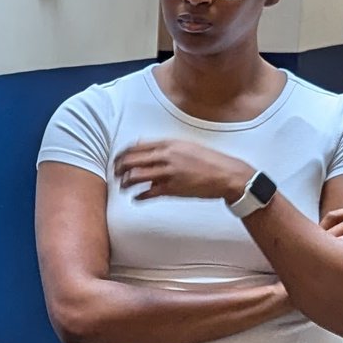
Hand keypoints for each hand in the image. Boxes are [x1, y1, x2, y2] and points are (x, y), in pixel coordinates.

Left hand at [114, 139, 253, 202]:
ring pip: (136, 176)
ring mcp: (169, 172)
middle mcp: (166, 156)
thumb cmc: (208, 160)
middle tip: (115, 173)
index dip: (123, 154)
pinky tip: (136, 198)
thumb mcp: (186, 146)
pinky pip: (149, 193)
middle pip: (131, 160)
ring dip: (125, 183)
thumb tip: (145, 149)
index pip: (136, 146)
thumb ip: (165, 147)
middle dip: (119, 167)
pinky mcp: (173, 189)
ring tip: (124, 186)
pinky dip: (139, 196)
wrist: (226, 174)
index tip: (118, 159)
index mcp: (168, 144)